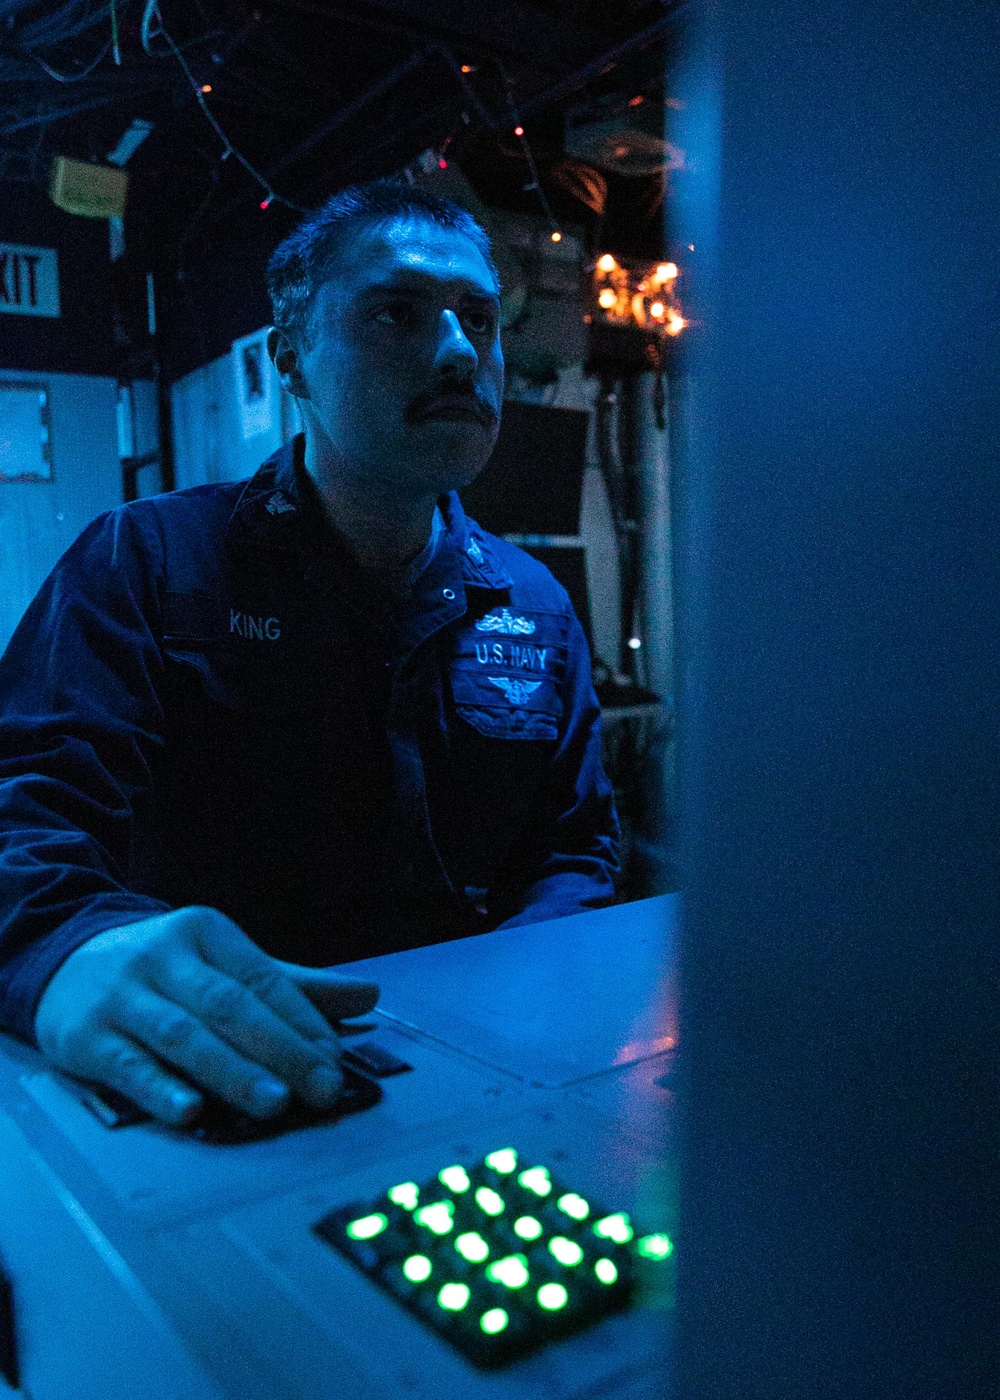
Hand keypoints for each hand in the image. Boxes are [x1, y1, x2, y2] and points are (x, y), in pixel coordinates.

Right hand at [34, 906, 379, 1126]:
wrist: (63, 957)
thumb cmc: (162, 968)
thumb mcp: (225, 962)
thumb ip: (295, 986)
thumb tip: (369, 996)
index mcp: (207, 933)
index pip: (264, 979)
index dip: (303, 1021)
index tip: (335, 1059)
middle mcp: (165, 959)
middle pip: (231, 1006)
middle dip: (281, 1050)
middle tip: (319, 1087)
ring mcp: (124, 996)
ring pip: (186, 1035)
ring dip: (232, 1071)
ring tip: (273, 1103)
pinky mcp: (88, 1036)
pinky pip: (129, 1065)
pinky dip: (161, 1089)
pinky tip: (190, 1110)